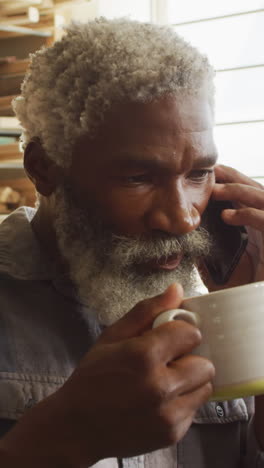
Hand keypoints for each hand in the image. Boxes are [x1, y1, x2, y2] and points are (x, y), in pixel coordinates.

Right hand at [0, 284, 213, 466]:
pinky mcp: (173, 434)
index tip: (168, 339)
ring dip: (190, 381)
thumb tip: (177, 289)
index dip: (180, 333)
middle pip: (205, 364)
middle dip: (189, 359)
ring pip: (204, 387)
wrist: (77, 427)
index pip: (192, 334)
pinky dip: (183, 402)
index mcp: (144, 355)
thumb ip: (147, 311)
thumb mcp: (113, 336)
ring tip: (166, 382)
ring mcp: (168, 414)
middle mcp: (161, 386)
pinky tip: (160, 402)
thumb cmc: (93, 376)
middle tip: (168, 363)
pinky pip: (195, 409)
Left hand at [201, 164, 263, 289]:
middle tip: (212, 171)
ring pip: (262, 198)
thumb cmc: (245, 292)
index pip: (246, 196)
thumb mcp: (222, 272)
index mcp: (256, 229)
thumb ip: (208, 257)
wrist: (259, 307)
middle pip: (256, 190)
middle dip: (234, 178)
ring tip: (215, 191)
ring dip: (238, 191)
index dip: (231, 182)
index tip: (210, 174)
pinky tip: (227, 216)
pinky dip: (247, 214)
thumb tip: (189, 246)